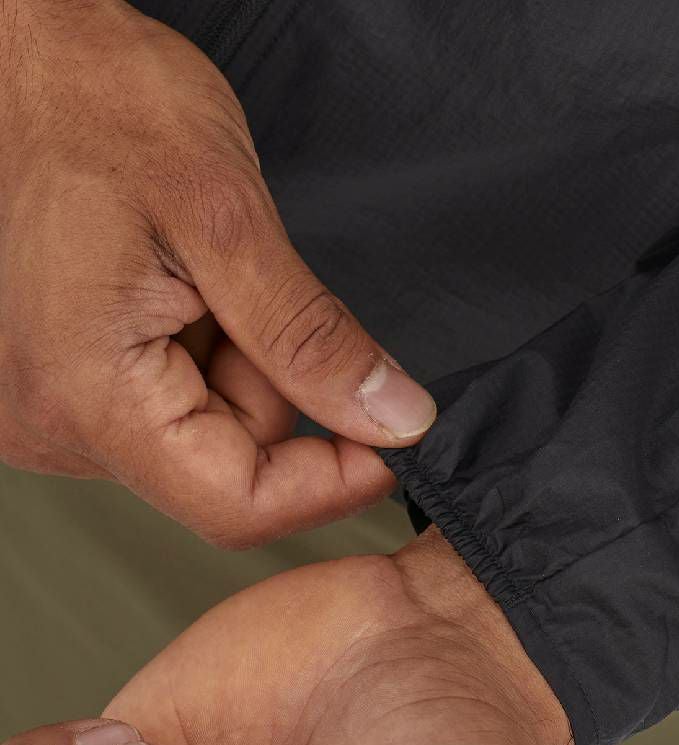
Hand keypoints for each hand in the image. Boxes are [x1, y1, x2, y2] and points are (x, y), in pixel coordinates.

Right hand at [0, 0, 435, 545]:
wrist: (28, 56)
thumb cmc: (99, 102)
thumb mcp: (228, 218)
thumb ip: (312, 338)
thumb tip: (393, 417)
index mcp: (85, 391)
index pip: (238, 505)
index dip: (335, 481)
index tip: (394, 436)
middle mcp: (56, 422)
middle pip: (230, 471)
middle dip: (278, 390)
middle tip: (252, 295)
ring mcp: (59, 410)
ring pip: (214, 438)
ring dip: (243, 365)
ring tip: (203, 278)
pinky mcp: (74, 389)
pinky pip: (181, 408)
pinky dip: (211, 355)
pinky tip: (182, 292)